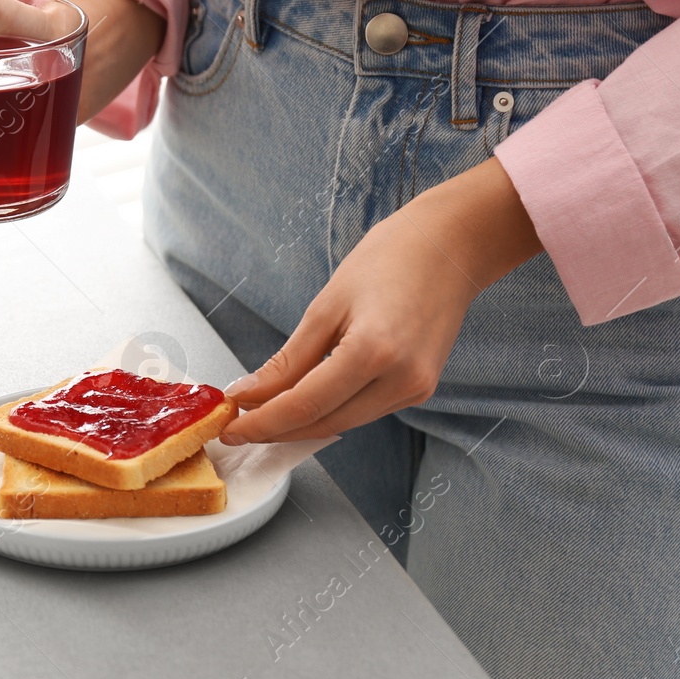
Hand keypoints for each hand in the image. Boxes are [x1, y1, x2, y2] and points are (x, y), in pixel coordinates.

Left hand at [220, 158, 543, 442]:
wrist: (449, 248)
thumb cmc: (388, 261)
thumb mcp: (326, 307)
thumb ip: (289, 360)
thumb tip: (250, 394)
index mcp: (373, 352)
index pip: (305, 405)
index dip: (262, 423)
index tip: (230, 428)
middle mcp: (400, 380)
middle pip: (324, 423)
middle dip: (276, 430)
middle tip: (237, 426)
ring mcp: (415, 389)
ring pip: (344, 423)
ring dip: (301, 423)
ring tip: (261, 414)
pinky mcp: (420, 390)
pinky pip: (364, 411)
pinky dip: (330, 411)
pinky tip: (303, 402)